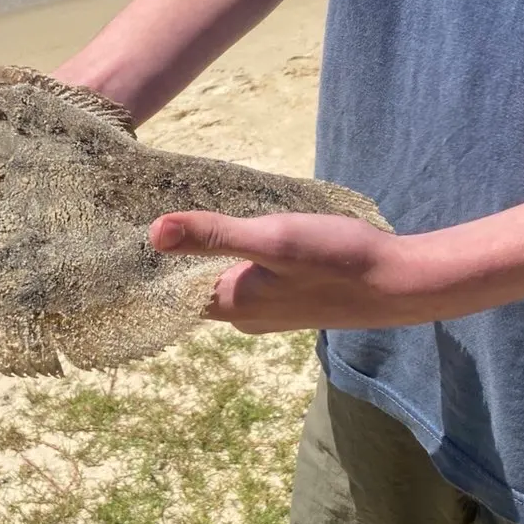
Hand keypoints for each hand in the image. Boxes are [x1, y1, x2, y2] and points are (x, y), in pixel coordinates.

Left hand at [149, 210, 438, 333]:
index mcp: (231, 305)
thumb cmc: (336, 259)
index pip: (170, 291)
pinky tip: (239, 229)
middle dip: (175, 255)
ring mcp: (270, 308)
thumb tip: (152, 234)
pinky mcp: (292, 296)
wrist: (401, 283)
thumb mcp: (272, 239)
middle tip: (150, 209)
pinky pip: (248, 276)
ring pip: (223, 279)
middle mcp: (245, 314)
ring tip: (187, 212)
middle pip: (194, 285)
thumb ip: (214, 236)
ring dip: (207, 252)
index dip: (148, 265)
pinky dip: (235, 254)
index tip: (123, 232)